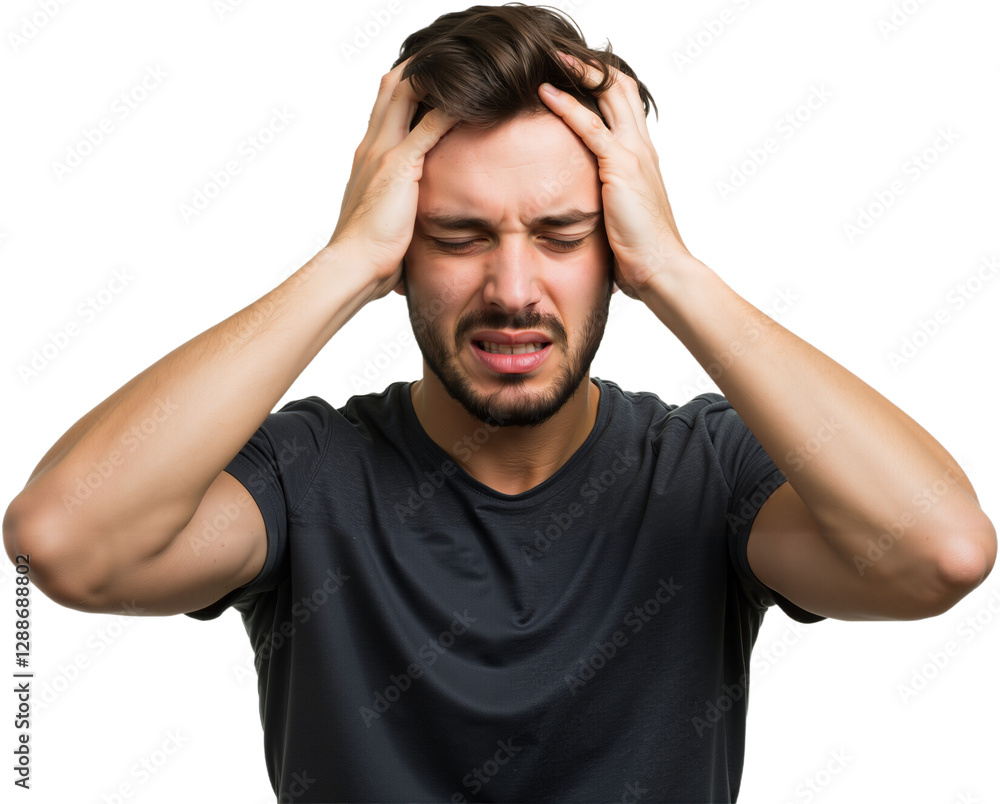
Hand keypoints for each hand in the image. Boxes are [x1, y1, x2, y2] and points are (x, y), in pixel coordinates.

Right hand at [328, 58, 456, 300]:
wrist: (353, 264)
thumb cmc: (371, 252)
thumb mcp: (387, 218)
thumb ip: (399, 205)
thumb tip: (414, 221)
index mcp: (368, 157)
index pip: (385, 107)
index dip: (406, 86)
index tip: (430, 77)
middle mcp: (372, 147)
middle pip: (390, 87)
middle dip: (418, 67)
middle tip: (449, 59)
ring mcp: (383, 153)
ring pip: (404, 94)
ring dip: (431, 76)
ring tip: (462, 66)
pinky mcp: (399, 166)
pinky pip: (427, 126)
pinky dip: (448, 109)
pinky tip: (470, 99)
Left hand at [537, 53, 690, 298]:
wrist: (661, 268)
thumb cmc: (639, 252)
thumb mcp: (619, 215)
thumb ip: (604, 198)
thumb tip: (581, 205)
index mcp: (642, 157)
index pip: (624, 105)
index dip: (601, 83)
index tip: (574, 72)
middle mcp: (642, 148)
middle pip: (621, 88)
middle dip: (592, 66)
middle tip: (562, 53)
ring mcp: (634, 154)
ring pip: (610, 94)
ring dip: (579, 71)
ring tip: (552, 57)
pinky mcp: (621, 167)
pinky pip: (591, 127)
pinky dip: (567, 105)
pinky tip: (545, 92)